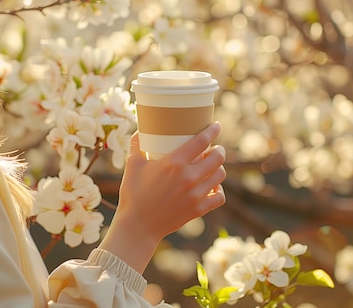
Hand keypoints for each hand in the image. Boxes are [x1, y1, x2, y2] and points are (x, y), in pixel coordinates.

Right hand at [99, 122, 225, 272]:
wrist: (137, 226)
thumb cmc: (133, 194)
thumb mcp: (132, 165)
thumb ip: (136, 145)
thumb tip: (139, 131)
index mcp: (174, 163)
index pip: (202, 141)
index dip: (212, 130)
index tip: (216, 126)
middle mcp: (188, 177)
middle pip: (217, 158)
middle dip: (219, 150)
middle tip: (215, 148)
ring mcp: (195, 195)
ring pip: (220, 175)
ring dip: (219, 168)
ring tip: (213, 166)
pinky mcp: (198, 209)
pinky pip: (219, 197)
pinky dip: (218, 190)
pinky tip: (213, 187)